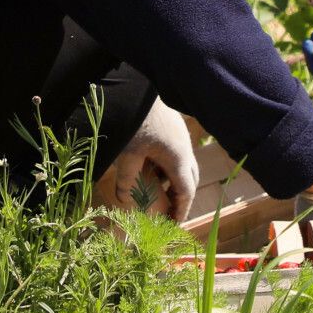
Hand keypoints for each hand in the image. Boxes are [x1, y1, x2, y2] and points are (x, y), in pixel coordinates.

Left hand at [109, 98, 198, 221]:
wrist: (137, 87)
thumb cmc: (135, 120)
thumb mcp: (127, 152)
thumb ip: (126, 179)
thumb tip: (123, 201)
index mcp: (177, 158)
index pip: (186, 191)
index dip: (182, 210)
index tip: (175, 224)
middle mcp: (184, 148)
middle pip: (190, 178)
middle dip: (182, 197)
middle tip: (169, 213)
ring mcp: (181, 136)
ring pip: (183, 165)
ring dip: (173, 180)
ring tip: (156, 193)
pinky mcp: (173, 127)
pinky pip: (175, 153)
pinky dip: (167, 166)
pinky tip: (150, 168)